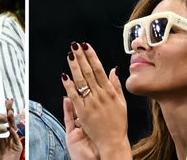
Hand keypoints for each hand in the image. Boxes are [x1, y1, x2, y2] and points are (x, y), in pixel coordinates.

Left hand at [0, 99, 22, 159]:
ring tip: (9, 112)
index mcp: (1, 132)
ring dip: (12, 119)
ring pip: (13, 126)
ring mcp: (13, 139)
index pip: (2, 118)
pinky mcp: (17, 145)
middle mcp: (8, 134)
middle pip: (9, 119)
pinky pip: (15, 138)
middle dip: (8, 110)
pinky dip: (13, 133)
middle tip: (8, 102)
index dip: (1, 110)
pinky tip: (11, 128)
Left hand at [61, 42, 130, 159]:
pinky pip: (75, 95)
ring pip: (81, 81)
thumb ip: (116, 85)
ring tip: (70, 55)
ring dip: (74, 66)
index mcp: (110, 92)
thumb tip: (113, 69)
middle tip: (75, 45)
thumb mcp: (121, 103)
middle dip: (81, 57)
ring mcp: (91, 103)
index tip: (86, 46)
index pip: (99, 69)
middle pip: (89, 72)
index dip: (92, 56)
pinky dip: (69, 85)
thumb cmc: (117, 123)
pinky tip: (64, 75)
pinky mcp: (83, 111)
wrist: (112, 141)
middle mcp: (100, 95)